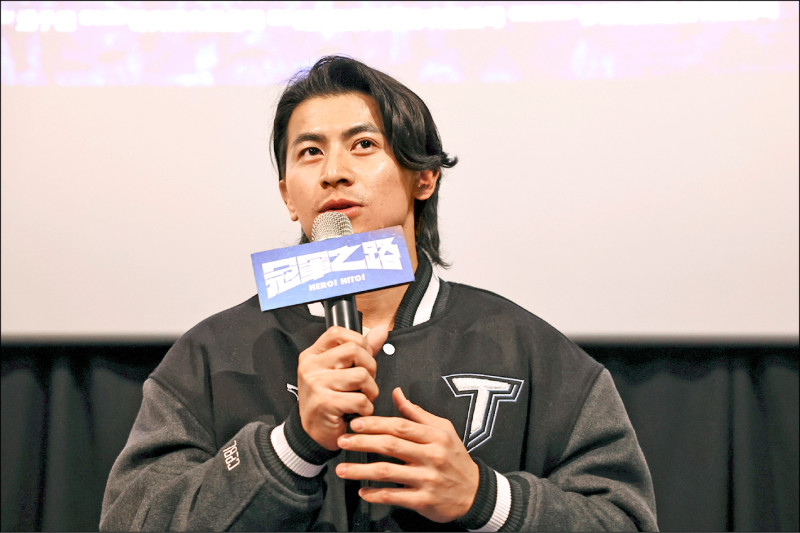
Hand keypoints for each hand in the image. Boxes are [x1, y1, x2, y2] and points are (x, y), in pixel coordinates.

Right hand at [297, 325, 388, 449]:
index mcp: (312, 355)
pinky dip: (366, 409)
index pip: (338, 332)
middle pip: (354, 350)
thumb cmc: (328, 401)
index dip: (358, 342)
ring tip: (361, 399)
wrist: (313, 434)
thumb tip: (381, 331)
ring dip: (370, 391)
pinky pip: (360, 400)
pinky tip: (357, 412)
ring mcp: (315, 384)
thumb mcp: (340, 372)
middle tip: (365, 383)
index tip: (361, 359)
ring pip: (361, 375)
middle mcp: (310, 367)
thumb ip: (362, 350)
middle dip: (370, 368)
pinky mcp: (324, 403)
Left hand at [334, 387, 479, 522]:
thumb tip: (397, 392)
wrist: (474, 493)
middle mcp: (431, 456)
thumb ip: (417, 413)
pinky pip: (394, 496)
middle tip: (342, 441)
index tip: (355, 423)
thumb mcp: (443, 430)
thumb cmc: (455, 458)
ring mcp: (427, 479)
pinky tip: (362, 492)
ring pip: (387, 472)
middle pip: (390, 446)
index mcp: (435, 436)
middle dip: (362, 442)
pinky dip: (375, 495)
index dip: (375, 424)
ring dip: (361, 470)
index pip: (399, 426)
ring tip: (342, 469)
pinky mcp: (424, 500)